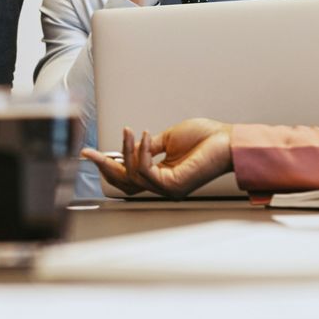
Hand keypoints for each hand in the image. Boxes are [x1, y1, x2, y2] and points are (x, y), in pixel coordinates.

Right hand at [81, 119, 230, 196]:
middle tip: (90, 152)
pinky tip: (144, 137)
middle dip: (104, 166)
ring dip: (127, 151)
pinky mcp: (173, 185)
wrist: (228, 140)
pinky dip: (140, 153)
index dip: (108, 165)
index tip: (91, 153)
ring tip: (132, 132)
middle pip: (123, 183)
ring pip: (132, 176)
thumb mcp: (168, 138)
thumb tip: (130, 143)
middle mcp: (162, 185)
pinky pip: (145, 171)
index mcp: (161, 174)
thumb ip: (148, 145)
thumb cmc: (207, 138)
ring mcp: (167, 187)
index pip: (127, 176)